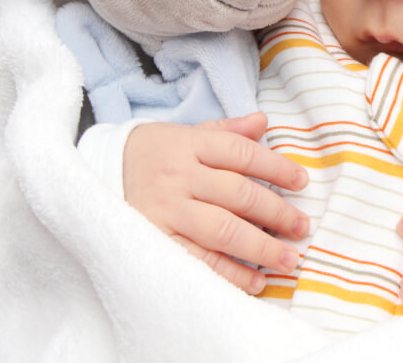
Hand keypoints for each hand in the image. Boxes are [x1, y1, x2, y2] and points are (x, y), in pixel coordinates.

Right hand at [123, 112, 309, 294]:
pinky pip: (198, 261)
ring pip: (222, 230)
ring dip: (260, 248)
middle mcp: (178, 177)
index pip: (241, 153)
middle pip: (237, 194)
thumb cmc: (156, 154)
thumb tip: (263, 121)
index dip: (275, 168)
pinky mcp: (154, 242)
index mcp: (189, 145)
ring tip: (289, 259)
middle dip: (276, 213)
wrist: (101, 172)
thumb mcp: (187, 133)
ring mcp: (165, 211)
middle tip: (302, 228)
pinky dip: (229, 273)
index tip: (302, 182)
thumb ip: (227, 131)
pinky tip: (256, 281)